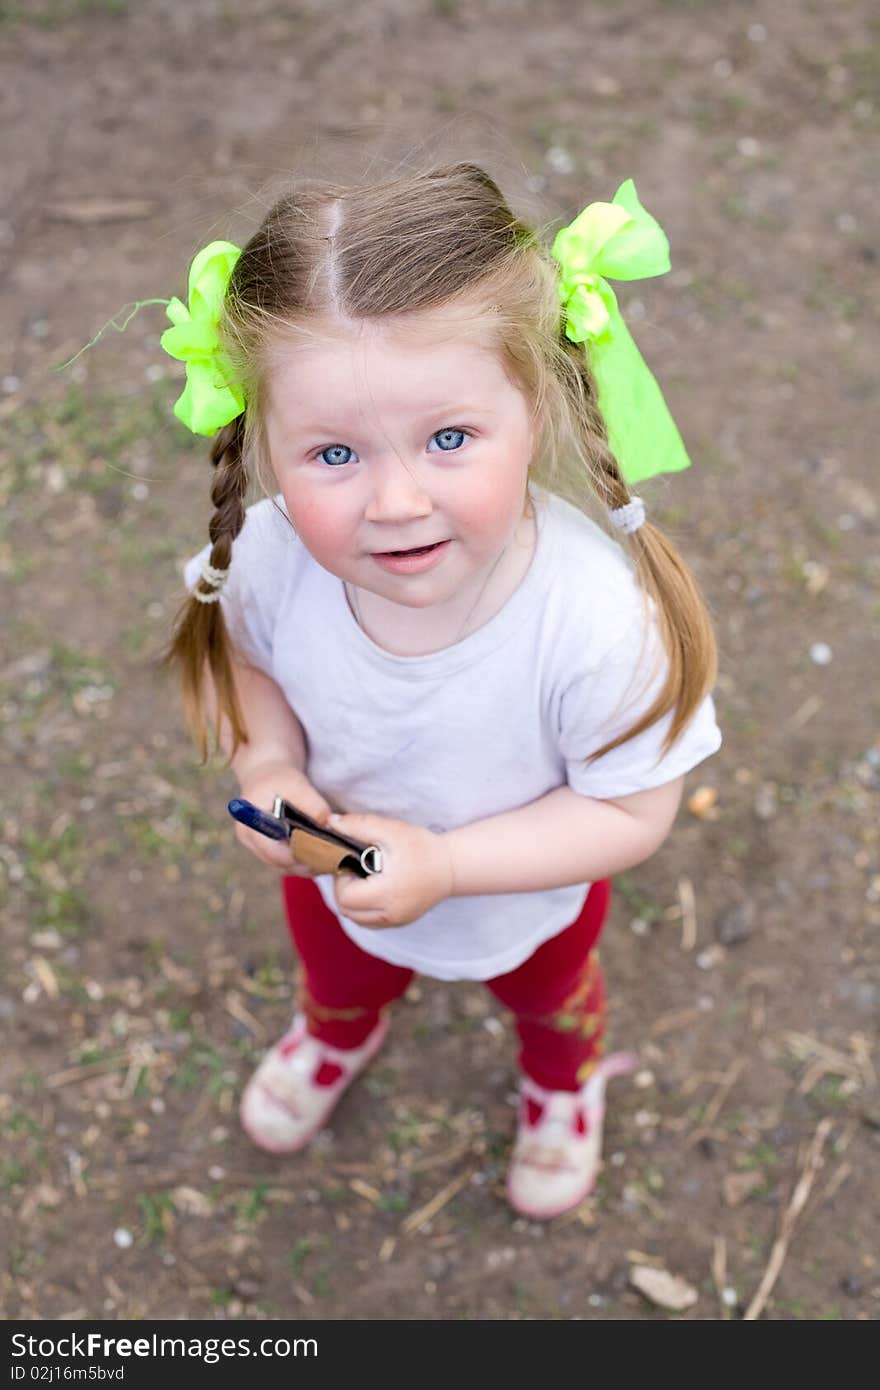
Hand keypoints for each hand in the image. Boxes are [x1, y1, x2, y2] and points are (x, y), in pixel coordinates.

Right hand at [235, 761, 331, 874]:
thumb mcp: (296, 785)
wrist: (267, 775)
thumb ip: (312, 805)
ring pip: (287, 867)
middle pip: (282, 864)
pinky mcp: (270, 850)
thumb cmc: (279, 778)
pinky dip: (306, 860)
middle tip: (336, 858)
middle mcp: (251, 842)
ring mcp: (259, 848)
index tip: (328, 852)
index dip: (302, 856)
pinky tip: (325, 854)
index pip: (276, 854)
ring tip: (334, 857)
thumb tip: (328, 826)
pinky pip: (289, 863)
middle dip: (309, 862)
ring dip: (310, 864)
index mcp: (251, 826)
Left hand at [328, 812, 454, 927]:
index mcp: (388, 894)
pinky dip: (364, 907)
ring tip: (366, 878)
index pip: (345, 897)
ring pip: (356, 919)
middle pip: (347, 911)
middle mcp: (390, 914)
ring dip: (352, 900)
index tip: (352, 862)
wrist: (453, 867)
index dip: (342, 878)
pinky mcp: (398, 922)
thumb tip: (330, 823)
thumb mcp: (392, 831)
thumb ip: (359, 826)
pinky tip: (374, 888)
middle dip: (344, 889)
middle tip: (357, 868)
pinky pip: (369, 921)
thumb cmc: (423, 847)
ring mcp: (395, 921)